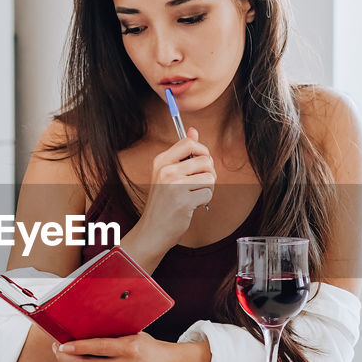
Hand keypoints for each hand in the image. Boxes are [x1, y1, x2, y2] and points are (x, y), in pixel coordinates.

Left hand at [52, 333, 208, 361]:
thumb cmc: (153, 351)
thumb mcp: (135, 336)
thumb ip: (113, 336)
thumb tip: (87, 331)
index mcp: (129, 349)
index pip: (96, 348)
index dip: (75, 347)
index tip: (62, 344)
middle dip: (66, 358)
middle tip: (59, 350)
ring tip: (67, 358)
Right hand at [125, 127, 214, 261]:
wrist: (152, 231)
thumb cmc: (163, 202)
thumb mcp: (167, 174)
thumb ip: (182, 153)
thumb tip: (193, 130)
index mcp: (161, 161)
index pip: (189, 142)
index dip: (202, 151)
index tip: (201, 163)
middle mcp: (166, 171)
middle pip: (205, 159)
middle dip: (208, 172)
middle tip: (199, 183)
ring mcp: (174, 186)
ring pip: (210, 177)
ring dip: (207, 188)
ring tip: (194, 195)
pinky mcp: (183, 201)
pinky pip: (209, 193)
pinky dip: (205, 201)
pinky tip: (192, 205)